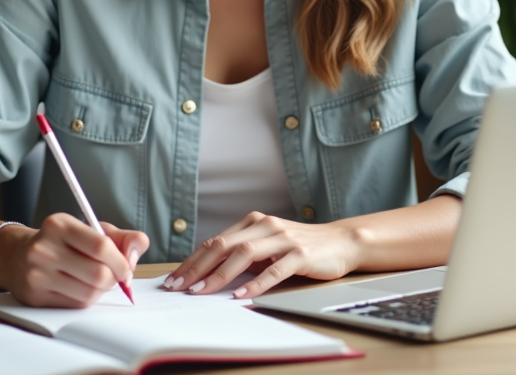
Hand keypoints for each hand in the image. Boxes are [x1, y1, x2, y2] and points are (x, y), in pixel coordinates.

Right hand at [0, 213, 149, 306]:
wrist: (17, 256)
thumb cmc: (63, 242)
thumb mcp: (92, 229)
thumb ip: (123, 238)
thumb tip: (134, 256)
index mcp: (60, 225)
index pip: (101, 245)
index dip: (121, 261)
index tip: (127, 268)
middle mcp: (44, 248)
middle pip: (98, 274)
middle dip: (113, 279)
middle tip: (114, 277)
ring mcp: (36, 274)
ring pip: (88, 293)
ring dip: (101, 291)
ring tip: (96, 281)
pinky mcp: (34, 296)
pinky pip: (75, 305)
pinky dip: (86, 299)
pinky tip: (80, 288)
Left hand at [162, 212, 361, 298]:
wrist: (340, 242)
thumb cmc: (300, 247)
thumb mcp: (267, 245)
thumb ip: (243, 253)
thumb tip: (207, 274)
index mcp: (253, 222)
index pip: (215, 241)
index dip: (192, 261)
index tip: (174, 279)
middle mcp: (265, 225)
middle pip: (223, 245)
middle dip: (197, 268)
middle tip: (179, 287)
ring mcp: (283, 238)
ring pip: (244, 255)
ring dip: (220, 274)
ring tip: (203, 292)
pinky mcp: (300, 254)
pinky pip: (274, 269)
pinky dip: (256, 282)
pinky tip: (242, 294)